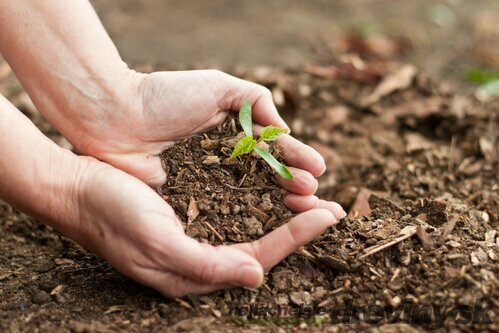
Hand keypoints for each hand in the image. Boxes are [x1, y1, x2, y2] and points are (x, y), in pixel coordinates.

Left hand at [66, 70, 325, 211]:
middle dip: (297, 189)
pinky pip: (224, 216)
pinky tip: (270, 225)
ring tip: (306, 210)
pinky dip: (248, 221)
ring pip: (252, 202)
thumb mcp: (218, 87)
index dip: (297, 161)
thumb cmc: (164, 97)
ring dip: (281, 208)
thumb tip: (284, 129)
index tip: (319, 169)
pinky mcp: (189, 206)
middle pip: (269, 181)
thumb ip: (256, 100)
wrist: (115, 115)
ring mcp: (208, 188)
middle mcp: (225, 165)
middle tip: (319, 199)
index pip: (274, 152)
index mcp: (234, 136)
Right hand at [74, 157, 344, 296]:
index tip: (328, 215)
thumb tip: (257, 276)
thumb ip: (207, 264)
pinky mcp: (188, 212)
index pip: (258, 256)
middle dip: (298, 226)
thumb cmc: (112, 214)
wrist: (77, 186)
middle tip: (333, 208)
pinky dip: (256, 196)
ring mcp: (194, 234)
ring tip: (309, 193)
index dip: (296, 237)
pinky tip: (271, 184)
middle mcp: (199, 256)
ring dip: (281, 210)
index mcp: (194, 271)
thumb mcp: (157, 243)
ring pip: (250, 225)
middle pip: (261, 243)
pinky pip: (231, 207)